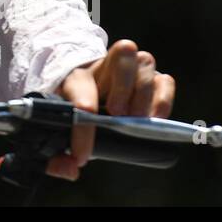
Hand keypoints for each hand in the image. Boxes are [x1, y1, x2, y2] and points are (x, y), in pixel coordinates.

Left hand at [46, 39, 174, 180]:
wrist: (82, 97)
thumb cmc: (70, 114)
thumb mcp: (57, 133)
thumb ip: (56, 156)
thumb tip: (71, 169)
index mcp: (76, 76)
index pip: (78, 88)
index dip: (81, 126)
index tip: (81, 156)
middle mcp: (106, 66)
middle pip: (122, 52)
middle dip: (123, 85)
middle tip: (116, 114)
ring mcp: (132, 71)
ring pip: (145, 61)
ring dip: (143, 93)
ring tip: (136, 120)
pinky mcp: (152, 82)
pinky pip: (165, 80)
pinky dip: (164, 98)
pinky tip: (156, 119)